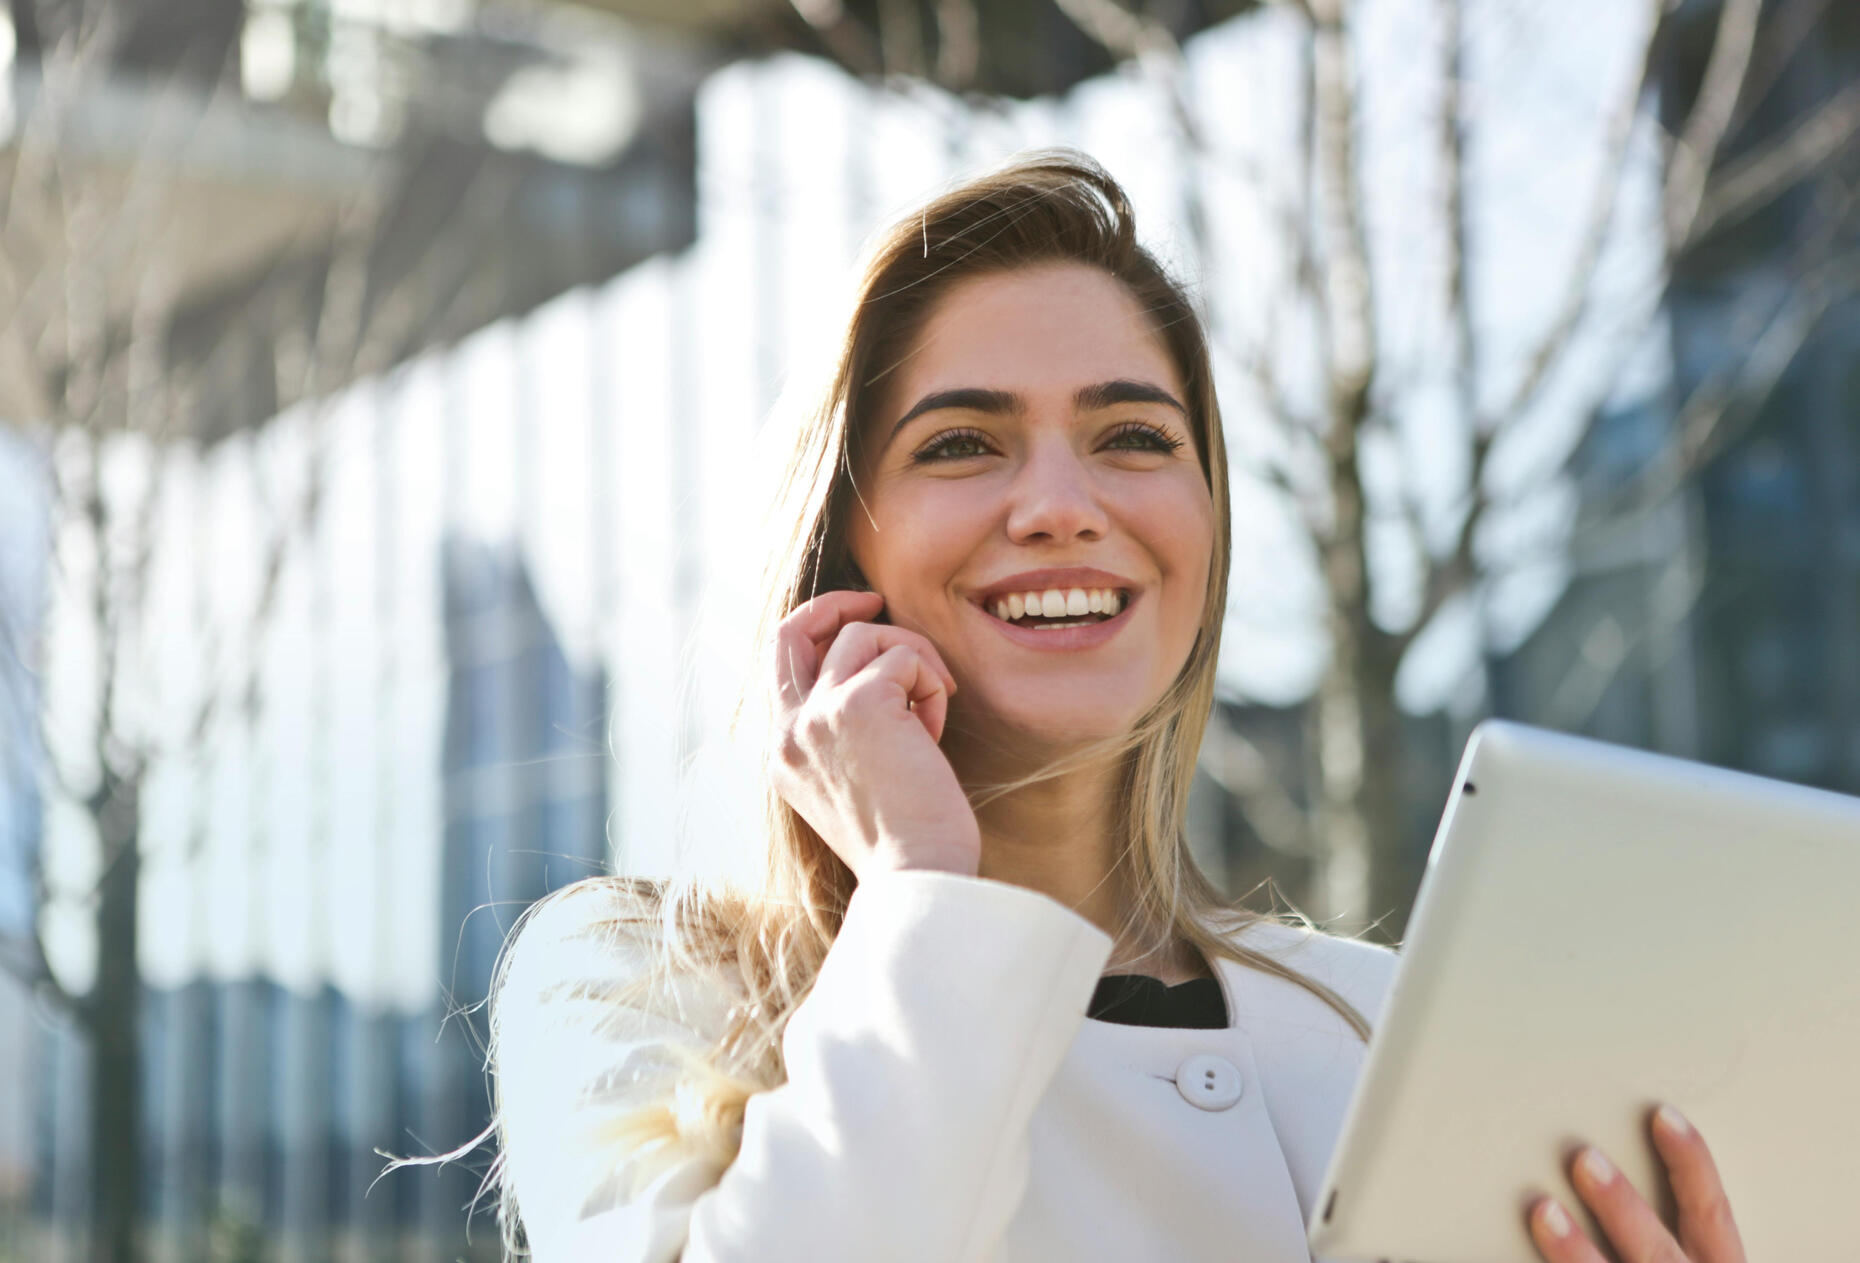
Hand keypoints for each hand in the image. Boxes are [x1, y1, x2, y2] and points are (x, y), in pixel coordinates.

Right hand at [769, 589, 980, 880]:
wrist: (918, 876)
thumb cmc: (905, 842)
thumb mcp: (854, 785)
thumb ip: (844, 734)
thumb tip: (876, 677)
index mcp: (783, 755)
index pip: (781, 666)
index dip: (819, 633)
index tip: (858, 624)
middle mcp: (788, 732)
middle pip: (792, 630)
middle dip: (836, 604)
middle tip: (877, 601)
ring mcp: (817, 715)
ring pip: (864, 636)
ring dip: (912, 660)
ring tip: (932, 709)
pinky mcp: (859, 703)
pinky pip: (904, 656)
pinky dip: (931, 683)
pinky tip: (936, 731)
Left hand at [1528, 1105, 1744, 1262]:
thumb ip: (1673, 1236)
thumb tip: (1603, 1170)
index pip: (1712, 1215)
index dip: (1692, 1165)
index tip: (1662, 1116)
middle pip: (1661, 1254)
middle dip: (1623, 1208)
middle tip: (1583, 1159)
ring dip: (1577, 1253)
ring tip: (1542, 1210)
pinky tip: (1502, 1258)